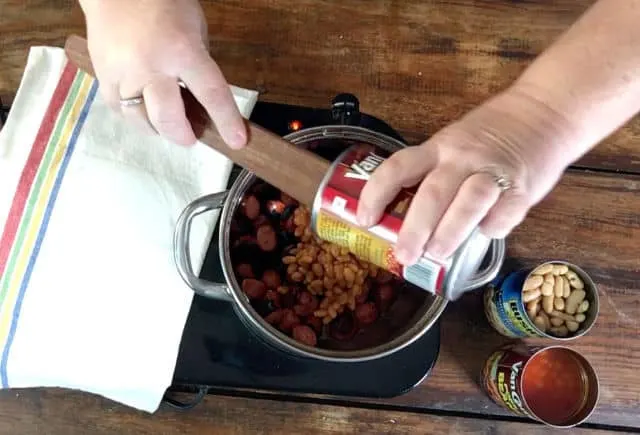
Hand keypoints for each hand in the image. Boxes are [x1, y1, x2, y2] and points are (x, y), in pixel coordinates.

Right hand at [80, 0, 246, 147]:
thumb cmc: (163, 3)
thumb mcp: (195, 29)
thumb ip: (198, 63)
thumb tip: (201, 99)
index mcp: (183, 51)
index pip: (211, 94)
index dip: (226, 122)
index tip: (236, 141)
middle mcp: (152, 66)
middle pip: (167, 118)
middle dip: (182, 135)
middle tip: (190, 136)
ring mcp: (123, 73)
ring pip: (140, 120)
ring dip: (157, 128)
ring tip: (166, 122)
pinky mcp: (102, 76)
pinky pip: (119, 109)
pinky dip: (134, 114)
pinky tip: (143, 107)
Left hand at [356, 89, 573, 264]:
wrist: (545, 113)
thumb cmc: (491, 134)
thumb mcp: (453, 143)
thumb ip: (434, 174)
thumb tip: (405, 220)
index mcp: (439, 148)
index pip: (398, 167)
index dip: (376, 194)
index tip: (364, 220)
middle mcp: (463, 158)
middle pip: (433, 192)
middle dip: (414, 228)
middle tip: (403, 255)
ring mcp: (494, 171)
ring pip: (469, 201)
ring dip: (450, 231)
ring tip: (437, 254)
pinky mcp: (523, 187)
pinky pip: (505, 212)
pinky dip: (493, 227)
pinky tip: (484, 235)